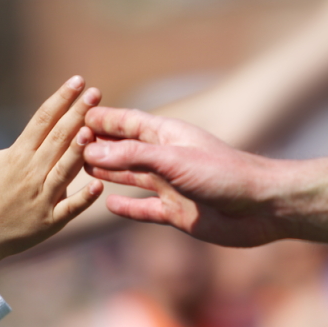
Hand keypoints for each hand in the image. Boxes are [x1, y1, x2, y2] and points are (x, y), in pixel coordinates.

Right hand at [0, 76, 103, 271]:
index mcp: (17, 155)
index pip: (42, 120)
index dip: (60, 99)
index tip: (78, 81)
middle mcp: (32, 173)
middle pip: (58, 138)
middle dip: (78, 114)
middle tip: (95, 93)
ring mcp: (43, 197)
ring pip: (65, 170)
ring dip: (79, 150)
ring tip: (94, 129)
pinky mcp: (50, 220)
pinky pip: (70, 208)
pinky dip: (84, 198)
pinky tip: (100, 185)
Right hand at [84, 107, 282, 247]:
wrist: (261, 207)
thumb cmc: (224, 174)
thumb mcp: (173, 160)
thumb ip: (132, 156)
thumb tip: (91, 151)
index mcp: (167, 136)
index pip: (127, 123)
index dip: (102, 119)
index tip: (75, 115)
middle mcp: (165, 158)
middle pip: (124, 150)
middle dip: (97, 146)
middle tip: (66, 145)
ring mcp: (170, 185)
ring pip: (130, 177)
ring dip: (107, 172)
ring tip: (79, 168)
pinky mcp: (176, 212)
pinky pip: (144, 208)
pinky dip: (126, 207)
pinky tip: (109, 205)